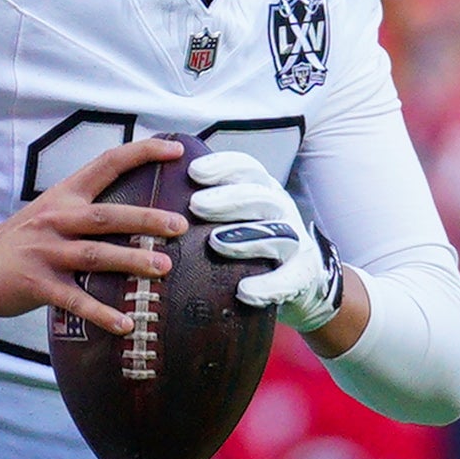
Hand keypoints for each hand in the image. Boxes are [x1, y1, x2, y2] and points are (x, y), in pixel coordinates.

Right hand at [0, 136, 182, 340]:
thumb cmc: (20, 243)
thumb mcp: (50, 215)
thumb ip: (88, 212)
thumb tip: (140, 216)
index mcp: (64, 197)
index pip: (107, 163)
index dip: (142, 152)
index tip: (175, 149)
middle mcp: (57, 219)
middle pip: (109, 216)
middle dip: (147, 219)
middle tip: (180, 225)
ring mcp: (46, 252)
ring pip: (96, 255)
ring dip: (132, 262)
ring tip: (163, 269)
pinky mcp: (36, 284)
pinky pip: (75, 300)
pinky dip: (101, 313)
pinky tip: (125, 323)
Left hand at [197, 151, 340, 332]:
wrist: (297, 283)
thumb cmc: (251, 246)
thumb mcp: (235, 219)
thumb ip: (208, 208)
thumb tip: (157, 201)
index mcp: (263, 192)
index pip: (248, 169)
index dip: (224, 167)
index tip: (194, 171)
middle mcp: (281, 211)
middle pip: (260, 197)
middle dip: (227, 199)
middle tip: (196, 205)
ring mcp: (295, 241)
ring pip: (277, 233)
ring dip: (245, 237)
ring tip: (215, 243)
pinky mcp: (302, 274)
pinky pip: (289, 279)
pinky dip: (268, 286)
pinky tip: (245, 292)